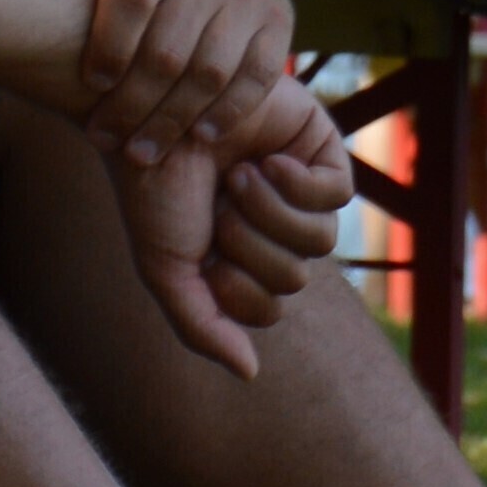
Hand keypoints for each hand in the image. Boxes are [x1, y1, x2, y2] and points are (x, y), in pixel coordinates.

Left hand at [76, 0, 300, 161]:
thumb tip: (75, 85)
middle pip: (166, 52)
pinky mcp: (279, 21)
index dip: (109, 50)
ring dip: (171, 121)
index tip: (92, 87)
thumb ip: (100, 23)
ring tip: (142, 151)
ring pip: (208, 72)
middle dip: (130, 106)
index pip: (130, 3)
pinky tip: (201, 136)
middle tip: (104, 139)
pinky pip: (254, 78)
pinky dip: (228, 112)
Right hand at [98, 77, 350, 373]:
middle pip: (296, 278)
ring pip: (320, 240)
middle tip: (216, 204)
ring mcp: (300, 186)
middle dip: (248, 245)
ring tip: (238, 178)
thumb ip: (202, 326)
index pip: (267, 310)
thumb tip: (249, 373)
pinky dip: (298, 184)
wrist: (148, 113)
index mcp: (238, 259)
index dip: (236, 287)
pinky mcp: (319, 146)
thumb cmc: (151, 189)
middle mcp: (273, 227)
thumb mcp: (166, 269)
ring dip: (269, 213)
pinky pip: (338, 193)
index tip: (202, 250)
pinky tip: (266, 162)